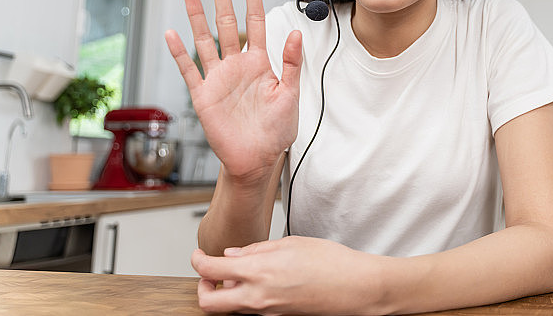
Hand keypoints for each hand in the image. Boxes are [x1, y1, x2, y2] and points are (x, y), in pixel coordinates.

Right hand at [165, 0, 301, 181]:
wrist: (257, 159)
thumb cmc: (276, 130)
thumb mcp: (291, 95)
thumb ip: (291, 64)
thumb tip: (295, 33)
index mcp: (260, 63)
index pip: (256, 23)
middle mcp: (237, 66)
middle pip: (228, 24)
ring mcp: (219, 78)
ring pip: (205, 40)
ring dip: (197, 17)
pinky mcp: (204, 95)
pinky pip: (189, 70)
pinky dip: (180, 53)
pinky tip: (172, 34)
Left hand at [191, 237, 386, 314]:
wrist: (355, 288)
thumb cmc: (331, 262)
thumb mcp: (291, 243)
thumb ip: (257, 249)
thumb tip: (233, 254)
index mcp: (259, 271)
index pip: (211, 270)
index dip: (197, 261)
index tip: (197, 254)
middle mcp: (258, 296)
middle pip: (209, 304)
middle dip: (202, 289)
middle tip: (209, 276)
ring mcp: (267, 312)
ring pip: (229, 310)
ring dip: (225, 294)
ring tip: (237, 277)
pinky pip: (250, 311)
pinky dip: (246, 298)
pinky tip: (260, 283)